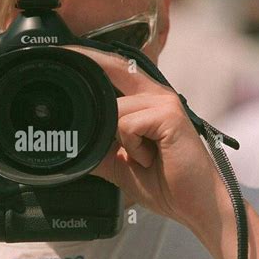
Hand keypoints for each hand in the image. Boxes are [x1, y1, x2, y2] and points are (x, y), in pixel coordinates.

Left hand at [66, 46, 227, 231]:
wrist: (194, 205)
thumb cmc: (164, 184)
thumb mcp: (118, 163)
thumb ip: (98, 146)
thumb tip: (69, 140)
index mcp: (145, 100)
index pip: (113, 67)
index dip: (88, 57)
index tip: (64, 53)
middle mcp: (155, 94)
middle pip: (110, 74)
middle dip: (92, 86)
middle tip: (96, 122)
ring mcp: (164, 102)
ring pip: (113, 109)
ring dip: (119, 142)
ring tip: (142, 157)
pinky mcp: (169, 116)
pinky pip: (127, 125)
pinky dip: (131, 147)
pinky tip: (149, 159)